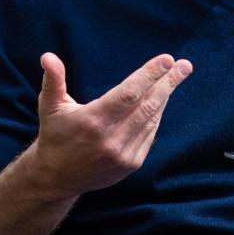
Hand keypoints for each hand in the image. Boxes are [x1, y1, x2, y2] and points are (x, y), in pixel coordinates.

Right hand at [33, 52, 192, 197]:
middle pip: (148, 105)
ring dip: (166, 96)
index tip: (167, 60)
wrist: (57, 178)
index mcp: (93, 121)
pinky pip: (150, 133)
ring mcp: (123, 154)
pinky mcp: (131, 163)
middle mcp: (110, 139)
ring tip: (177, 76)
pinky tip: (162, 99)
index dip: (149, 75)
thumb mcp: (49, 106)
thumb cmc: (55, 134)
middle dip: (168, 83)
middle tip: (184, 65)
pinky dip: (157, 114)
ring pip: (151, 119)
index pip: (129, 93)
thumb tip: (48, 56)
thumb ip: (53, 80)